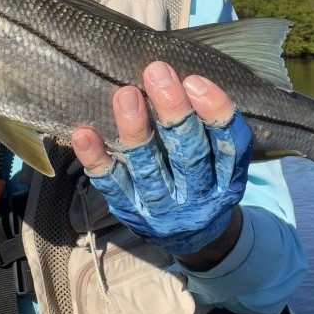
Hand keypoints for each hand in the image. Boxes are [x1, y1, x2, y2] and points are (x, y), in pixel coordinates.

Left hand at [71, 62, 251, 256]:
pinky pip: (112, 186)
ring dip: (136, 131)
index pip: (230, 146)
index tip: (195, 80)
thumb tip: (177, 74)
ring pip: (149, 170)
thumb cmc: (203, 181)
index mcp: (227, 179)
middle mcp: (198, 195)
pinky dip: (97, 160)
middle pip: (189, 155)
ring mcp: (163, 208)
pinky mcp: (130, 212)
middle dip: (173, 112)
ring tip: (125, 94)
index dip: (215, 113)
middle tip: (157, 73)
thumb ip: (208, 127)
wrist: (192, 240)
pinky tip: (84, 134)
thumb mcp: (222, 162)